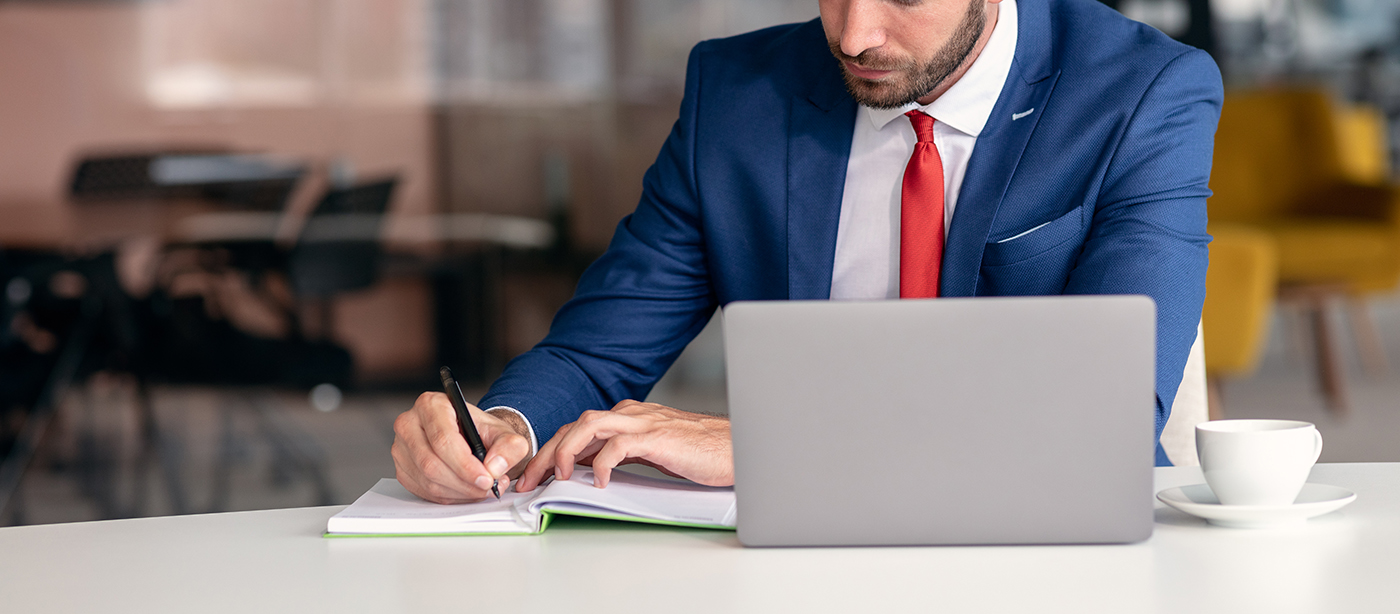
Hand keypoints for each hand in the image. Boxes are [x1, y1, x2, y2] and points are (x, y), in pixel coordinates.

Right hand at [391, 392, 532, 503]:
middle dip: (464, 483)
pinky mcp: (401, 468)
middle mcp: (410, 423)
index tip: (486, 479)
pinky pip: (423, 491)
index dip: (465, 465)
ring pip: (427, 480)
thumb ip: (509, 447)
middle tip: (488, 488)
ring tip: (481, 489)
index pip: (443, 439)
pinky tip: (465, 491)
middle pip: (431, 463)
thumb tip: (495, 467)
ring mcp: (402, 447)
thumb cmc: (482, 432)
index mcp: (431, 405)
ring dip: (458, 492)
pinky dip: (448, 497)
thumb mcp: (504, 433)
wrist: (473, 438)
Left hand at [515, 400, 731, 490]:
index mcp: (629, 417)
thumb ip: (623, 454)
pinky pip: (619, 444)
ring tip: (558, 477)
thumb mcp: (653, 453)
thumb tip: (589, 472)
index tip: (533, 477)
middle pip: (575, 425)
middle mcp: (632, 414)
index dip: (550, 451)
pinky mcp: (658, 436)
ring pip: (589, 425)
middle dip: (546, 453)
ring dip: (566, 451)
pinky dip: (602, 462)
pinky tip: (600, 481)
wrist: (739, 448)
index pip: (578, 429)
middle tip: (529, 481)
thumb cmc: (702, 453)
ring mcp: (644, 422)